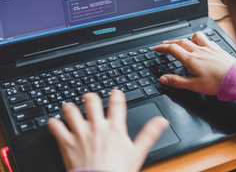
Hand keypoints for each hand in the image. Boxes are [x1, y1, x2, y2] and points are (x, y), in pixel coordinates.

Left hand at [48, 90, 168, 171]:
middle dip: (90, 97)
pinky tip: (54, 121)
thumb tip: (162, 121)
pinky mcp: (66, 143)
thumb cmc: (117, 171)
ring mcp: (80, 133)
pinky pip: (56, 127)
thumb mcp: (138, 153)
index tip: (114, 92)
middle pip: (91, 102)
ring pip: (71, 110)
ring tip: (70, 106)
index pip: (116, 103)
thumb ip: (149, 134)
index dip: (115, 94)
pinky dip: (53, 123)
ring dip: (70, 107)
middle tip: (89, 97)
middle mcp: (96, 126)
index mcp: (114, 127)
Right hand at [154, 32, 235, 95]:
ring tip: (184, 42)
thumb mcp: (194, 85)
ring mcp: (209, 48)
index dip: (162, 48)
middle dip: (170, 42)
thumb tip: (163, 79)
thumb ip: (177, 81)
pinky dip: (200, 39)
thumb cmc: (217, 83)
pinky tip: (202, 44)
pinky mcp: (217, 48)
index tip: (157, 48)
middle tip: (165, 44)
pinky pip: (206, 39)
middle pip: (181, 41)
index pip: (172, 49)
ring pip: (194, 37)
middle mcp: (199, 51)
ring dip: (186, 38)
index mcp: (191, 59)